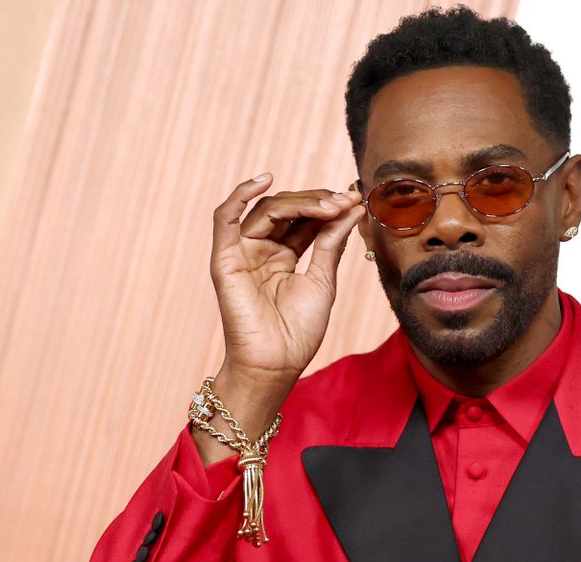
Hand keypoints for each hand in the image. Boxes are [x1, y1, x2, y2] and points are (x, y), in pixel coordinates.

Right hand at [209, 173, 366, 385]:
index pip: (304, 219)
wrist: (277, 363)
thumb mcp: (323, 279)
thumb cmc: (299, 331)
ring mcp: (242, 252)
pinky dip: (240, 195)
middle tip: (344, 201)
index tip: (355, 200)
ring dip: (299, 201)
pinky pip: (225, 218)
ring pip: (266, 209)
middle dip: (317, 202)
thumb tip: (351, 208)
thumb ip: (331, 242)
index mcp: (284, 256)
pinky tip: (265, 180)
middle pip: (287, 210)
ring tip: (329, 204)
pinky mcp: (225, 258)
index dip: (328, 207)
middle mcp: (262, 250)